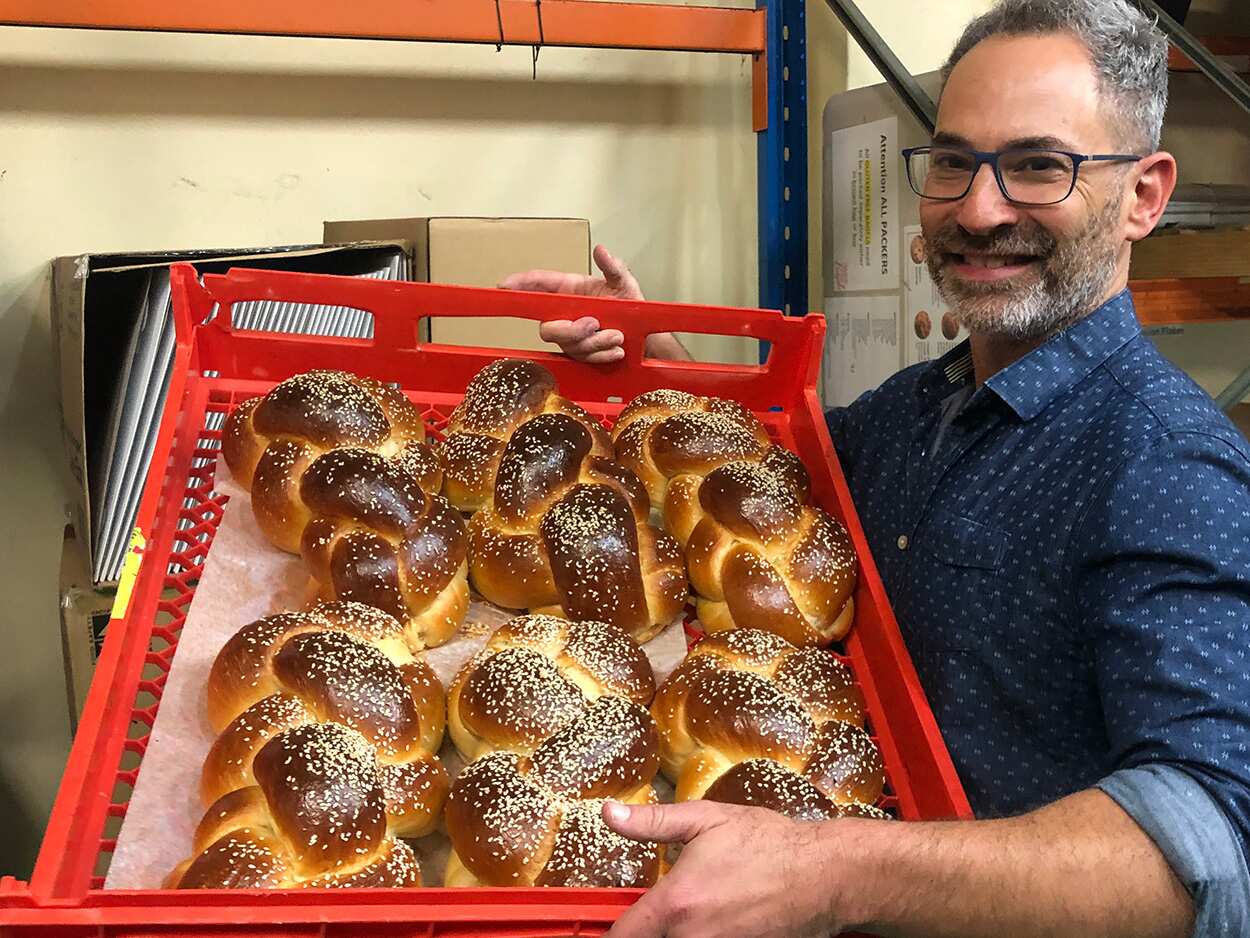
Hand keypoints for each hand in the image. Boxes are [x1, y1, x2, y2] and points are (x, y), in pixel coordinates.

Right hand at [499, 244, 640, 363]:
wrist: (643, 336)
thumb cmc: (630, 305)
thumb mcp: (624, 282)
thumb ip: (613, 267)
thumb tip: (601, 250)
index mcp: (569, 289)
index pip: (537, 284)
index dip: (518, 284)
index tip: (504, 285)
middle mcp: (564, 313)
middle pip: (548, 328)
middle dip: (572, 330)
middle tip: (595, 324)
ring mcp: (569, 336)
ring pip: (569, 345)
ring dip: (596, 343)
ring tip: (618, 335)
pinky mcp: (578, 354)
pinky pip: (583, 359)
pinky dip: (602, 355)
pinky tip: (616, 349)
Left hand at [602, 800, 849, 937]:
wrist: (823, 876)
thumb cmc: (768, 844)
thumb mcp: (705, 820)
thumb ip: (651, 822)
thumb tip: (609, 812)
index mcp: (676, 903)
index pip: (623, 936)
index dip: (617, 930)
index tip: (621, 921)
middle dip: (650, 931)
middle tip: (660, 913)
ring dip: (679, 935)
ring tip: (698, 912)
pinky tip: (720, 922)